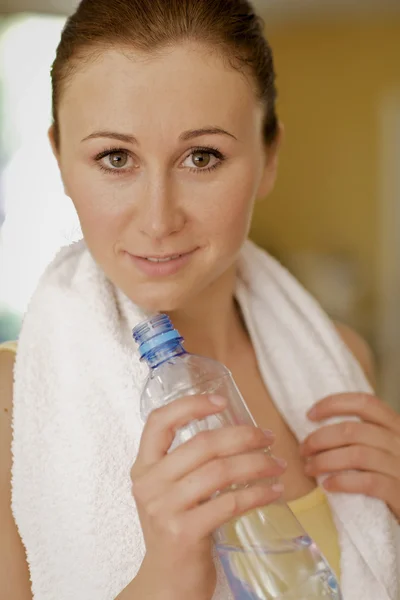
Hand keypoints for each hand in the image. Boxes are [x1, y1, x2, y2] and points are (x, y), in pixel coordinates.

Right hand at [130, 394, 284, 599]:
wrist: (166, 582)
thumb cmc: (175, 528)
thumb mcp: (169, 491)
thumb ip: (186, 463)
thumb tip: (236, 432)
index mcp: (143, 467)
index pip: (159, 421)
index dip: (190, 405)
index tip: (221, 401)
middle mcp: (149, 484)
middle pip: (202, 445)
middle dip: (243, 436)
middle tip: (268, 437)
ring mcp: (164, 509)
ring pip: (220, 472)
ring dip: (256, 464)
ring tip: (277, 464)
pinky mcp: (184, 533)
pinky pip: (229, 503)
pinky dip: (257, 493)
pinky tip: (273, 491)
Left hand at [300, 392, 399, 520]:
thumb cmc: (392, 472)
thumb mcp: (385, 445)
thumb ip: (364, 432)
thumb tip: (319, 422)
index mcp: (395, 424)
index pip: (364, 402)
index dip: (333, 404)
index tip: (310, 415)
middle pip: (352, 430)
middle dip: (320, 439)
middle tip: (303, 450)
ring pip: (356, 455)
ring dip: (325, 461)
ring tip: (310, 468)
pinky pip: (366, 482)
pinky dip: (342, 482)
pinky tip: (328, 485)